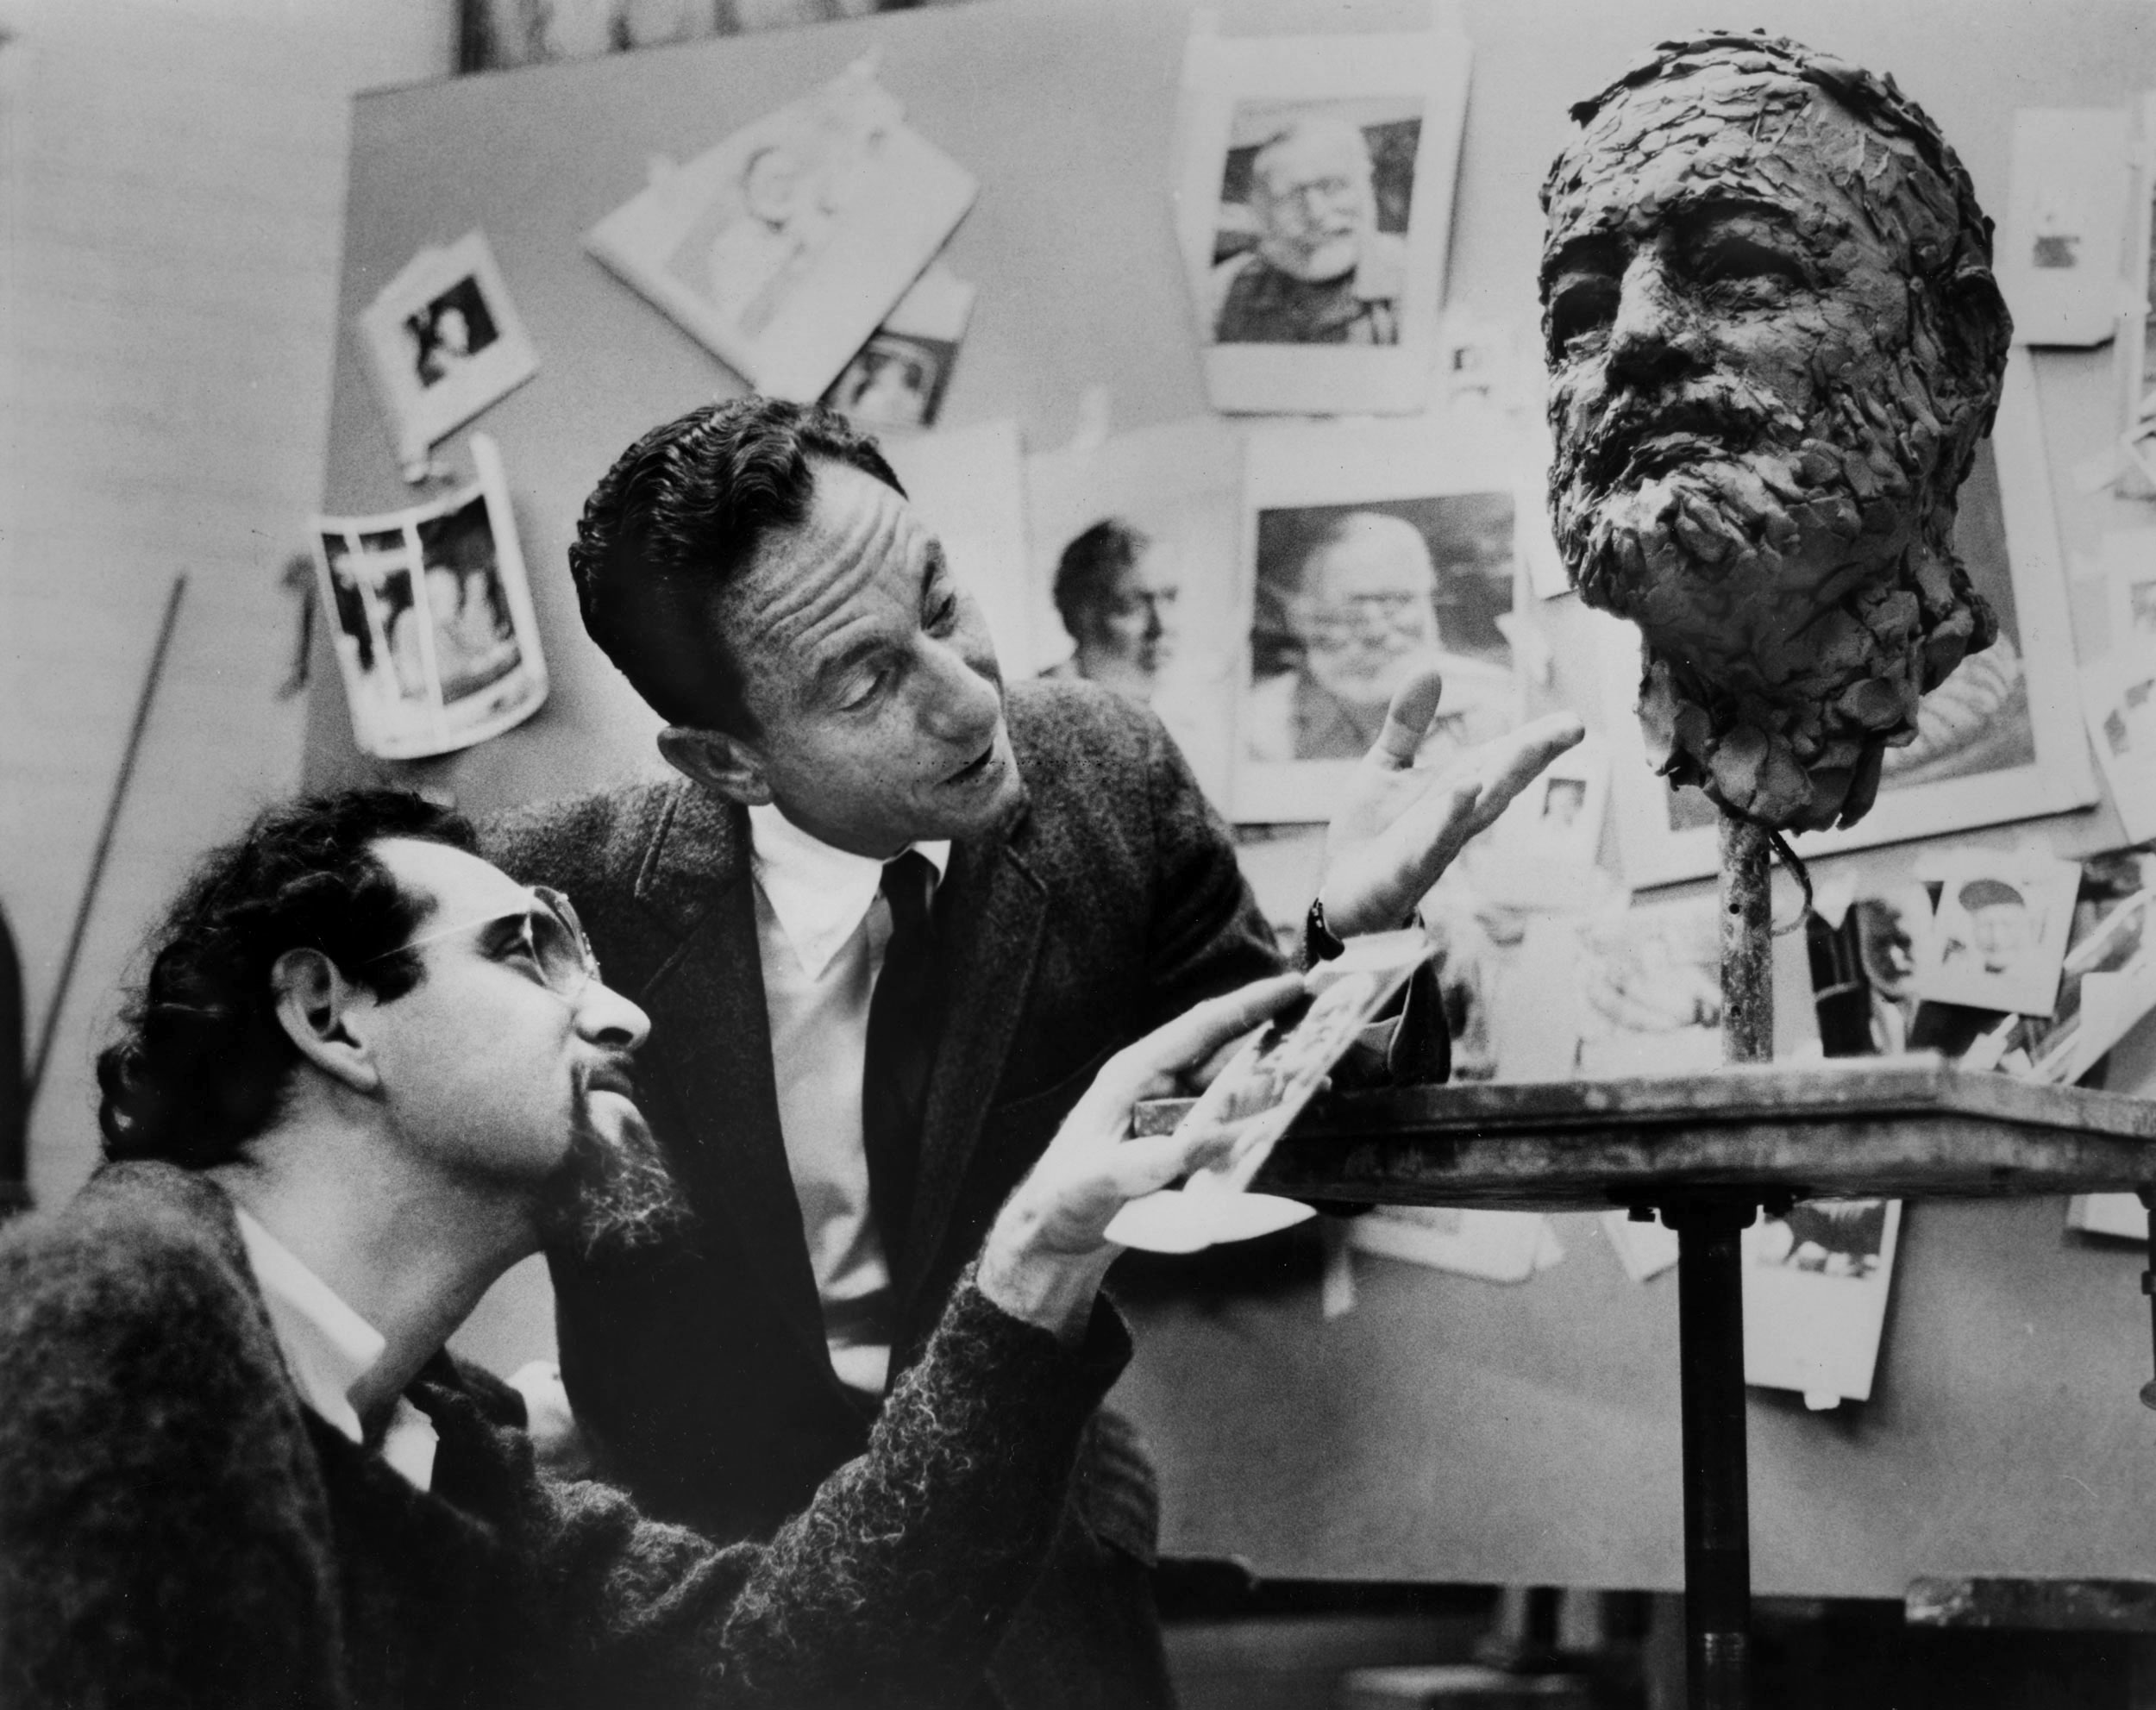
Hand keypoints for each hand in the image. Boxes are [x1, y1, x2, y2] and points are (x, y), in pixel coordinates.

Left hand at [977, 975, 1304, 1338]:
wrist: (1055, 1236)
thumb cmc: (1062, 1199)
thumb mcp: (1095, 1181)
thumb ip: (1140, 1165)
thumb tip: (1194, 1148)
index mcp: (1134, 1074)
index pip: (1199, 1028)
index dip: (1247, 1005)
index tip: (1292, 986)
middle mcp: (1159, 1086)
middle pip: (1228, 1052)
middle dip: (1276, 1039)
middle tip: (1326, 1031)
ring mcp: (1175, 1115)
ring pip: (1236, 1089)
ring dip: (1276, 1084)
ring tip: (1321, 1080)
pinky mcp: (1186, 1144)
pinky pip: (1232, 1126)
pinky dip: (1262, 1123)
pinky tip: (1292, 1124)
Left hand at [1318, 665, 1584, 937]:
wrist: (1341, 890)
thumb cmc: (1372, 830)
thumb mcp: (1387, 765)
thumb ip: (1408, 723)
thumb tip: (1430, 669)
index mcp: (1457, 788)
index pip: (1501, 760)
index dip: (1536, 741)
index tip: (1573, 720)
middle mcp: (1457, 817)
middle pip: (1502, 782)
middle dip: (1535, 755)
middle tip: (1574, 726)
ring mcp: (1435, 845)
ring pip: (1476, 813)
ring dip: (1501, 782)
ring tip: (1526, 749)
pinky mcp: (1405, 870)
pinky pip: (1431, 844)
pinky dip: (1448, 819)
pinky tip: (1464, 792)